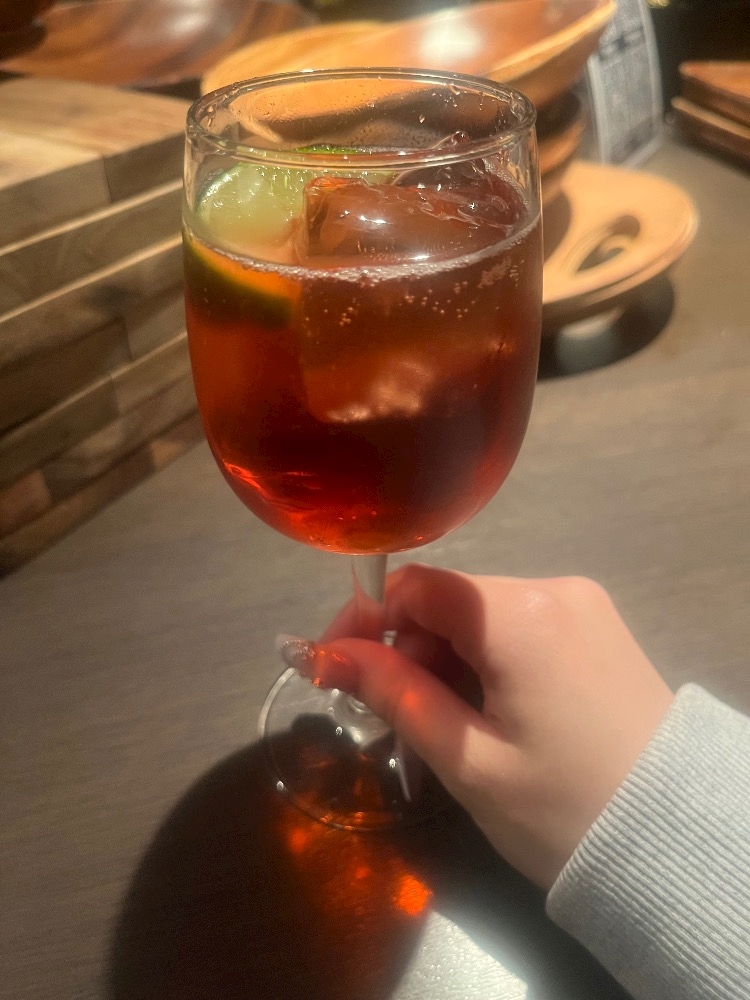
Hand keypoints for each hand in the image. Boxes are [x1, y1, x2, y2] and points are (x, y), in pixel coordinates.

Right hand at [280, 564, 673, 888]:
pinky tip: (484, 721)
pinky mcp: (599, 632)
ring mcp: (584, 608)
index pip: (417, 586)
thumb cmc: (563, 810)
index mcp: (521, 614)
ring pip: (482, 622)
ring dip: (446, 668)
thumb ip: (393, 693)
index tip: (332, 670)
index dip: (364, 622)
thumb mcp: (466, 759)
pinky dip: (486, 669)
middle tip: (391, 726)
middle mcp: (555, 590)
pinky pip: (519, 634)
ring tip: (440, 738)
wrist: (676, 843)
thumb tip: (319, 653)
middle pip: (450, 604)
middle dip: (408, 656)